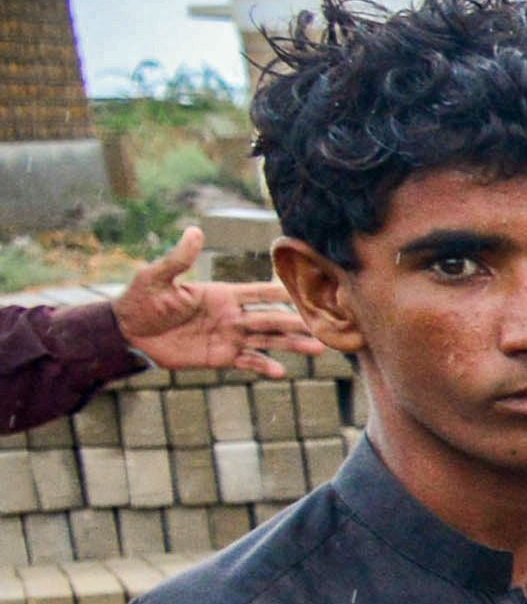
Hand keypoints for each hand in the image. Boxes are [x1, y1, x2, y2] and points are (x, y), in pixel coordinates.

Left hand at [109, 228, 320, 379]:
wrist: (128, 333)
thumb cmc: (141, 300)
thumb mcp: (157, 277)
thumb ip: (179, 258)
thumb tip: (195, 231)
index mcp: (222, 294)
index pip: (258, 292)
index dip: (280, 292)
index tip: (306, 292)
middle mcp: (232, 315)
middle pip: (271, 318)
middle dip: (297, 323)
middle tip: (322, 328)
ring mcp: (229, 337)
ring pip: (269, 341)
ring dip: (292, 345)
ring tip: (317, 349)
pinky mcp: (221, 357)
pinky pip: (248, 362)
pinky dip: (264, 367)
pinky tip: (280, 372)